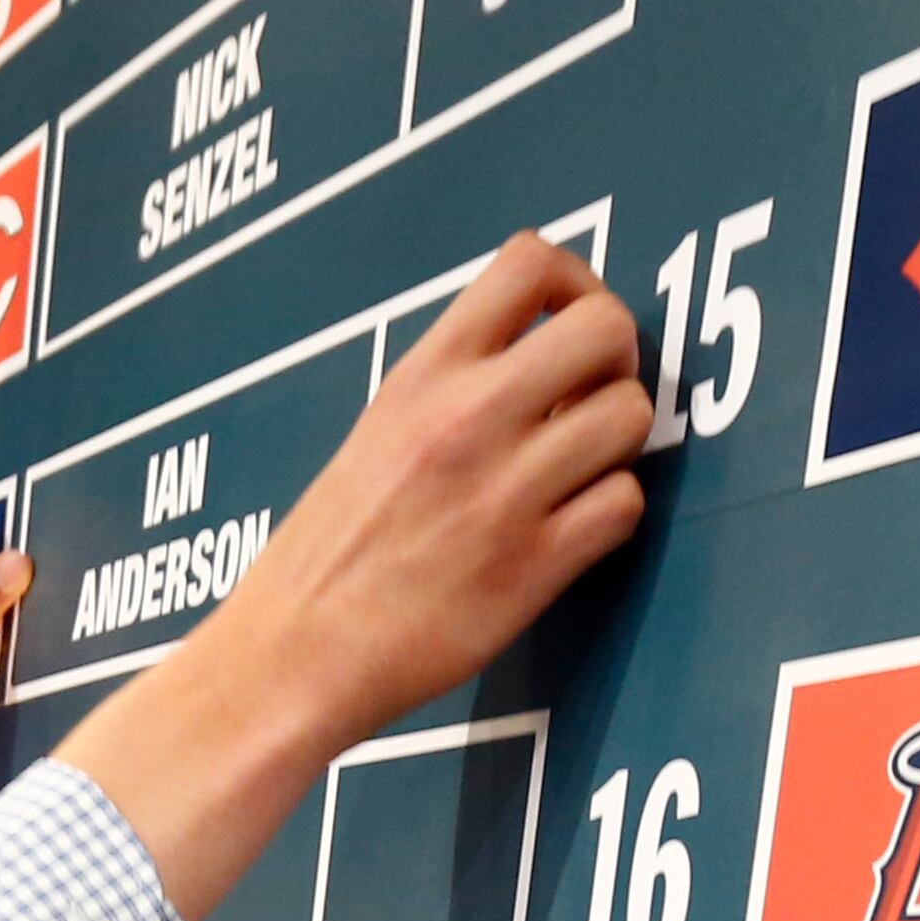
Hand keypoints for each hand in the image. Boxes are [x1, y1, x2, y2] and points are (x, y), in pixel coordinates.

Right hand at [205, 232, 650, 755]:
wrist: (289, 657)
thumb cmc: (325, 557)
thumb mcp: (374, 437)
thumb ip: (452, 393)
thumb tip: (544, 368)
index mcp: (419, 379)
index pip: (529, 263)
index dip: (575, 286)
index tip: (563, 328)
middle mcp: (465, 419)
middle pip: (607, 326)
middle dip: (614, 362)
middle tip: (586, 405)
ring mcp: (503, 492)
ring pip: (631, 416)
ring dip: (616, 445)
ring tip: (572, 476)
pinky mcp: (532, 566)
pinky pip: (624, 505)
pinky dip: (608, 515)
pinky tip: (565, 533)